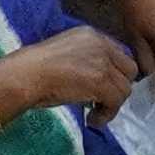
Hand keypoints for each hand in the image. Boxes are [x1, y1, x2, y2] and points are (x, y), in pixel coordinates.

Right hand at [0, 27, 140, 128]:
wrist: (26, 75)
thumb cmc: (34, 68)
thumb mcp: (64, 54)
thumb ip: (85, 60)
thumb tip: (98, 83)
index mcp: (91, 34)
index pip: (119, 54)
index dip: (114, 75)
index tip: (102, 89)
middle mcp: (101, 44)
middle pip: (129, 70)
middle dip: (118, 88)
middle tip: (101, 101)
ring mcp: (103, 62)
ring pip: (124, 89)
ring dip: (111, 105)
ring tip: (94, 114)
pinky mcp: (101, 81)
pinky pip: (116, 102)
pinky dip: (106, 114)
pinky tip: (92, 120)